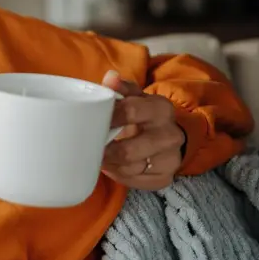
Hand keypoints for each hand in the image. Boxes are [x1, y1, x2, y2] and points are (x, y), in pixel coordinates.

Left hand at [100, 71, 184, 190]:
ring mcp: (170, 159)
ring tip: (97, 156)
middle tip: (87, 148)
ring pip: (129, 169)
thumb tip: (109, 77)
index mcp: (161, 109)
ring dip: (109, 165)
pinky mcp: (165, 178)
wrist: (171, 135)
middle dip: (104, 151)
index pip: (129, 112)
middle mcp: (169, 135)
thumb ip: (122, 87)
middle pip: (128, 151)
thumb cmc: (145, 114)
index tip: (88, 122)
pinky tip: (112, 166)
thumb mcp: (136, 96)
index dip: (107, 118)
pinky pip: (134, 181)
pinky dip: (119, 175)